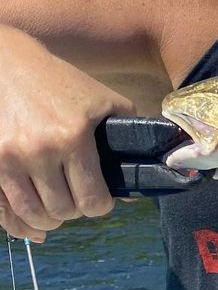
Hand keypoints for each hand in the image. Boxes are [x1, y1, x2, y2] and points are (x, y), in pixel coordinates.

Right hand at [0, 44, 134, 241]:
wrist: (10, 64)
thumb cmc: (64, 83)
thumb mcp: (106, 103)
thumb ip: (125, 141)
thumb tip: (133, 190)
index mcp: (73, 137)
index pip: (92, 200)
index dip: (101, 206)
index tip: (102, 199)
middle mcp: (39, 151)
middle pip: (63, 210)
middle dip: (75, 210)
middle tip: (79, 199)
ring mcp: (7, 158)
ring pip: (32, 214)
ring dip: (49, 218)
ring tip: (58, 209)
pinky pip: (0, 209)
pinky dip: (17, 223)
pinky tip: (31, 226)